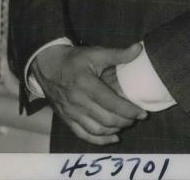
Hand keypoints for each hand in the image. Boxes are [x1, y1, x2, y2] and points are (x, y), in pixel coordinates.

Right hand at [32, 43, 147, 144]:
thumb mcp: (95, 53)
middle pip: (106, 119)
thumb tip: (139, 48)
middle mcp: (78, 102)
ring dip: (114, 130)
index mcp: (86, 85)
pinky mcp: (66, 119)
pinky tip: (112, 138)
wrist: (47, 66)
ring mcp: (71, 113)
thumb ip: (118, 54)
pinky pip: (83, 135)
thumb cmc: (74, 60)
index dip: (129, 110)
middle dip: (125, 121)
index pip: (111, 103)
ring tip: (126, 124)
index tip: (143, 113)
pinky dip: (99, 140)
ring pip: (96, 130)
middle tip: (136, 118)